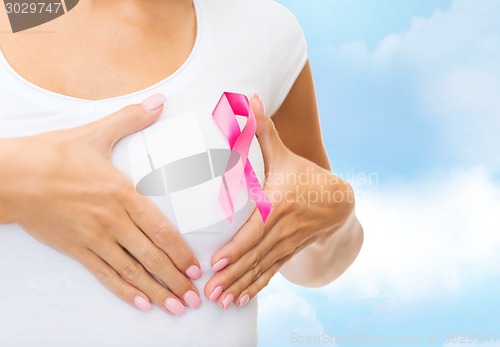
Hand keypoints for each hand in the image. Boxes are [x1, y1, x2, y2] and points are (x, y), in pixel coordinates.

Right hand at [0, 94, 202, 314]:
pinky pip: (104, 275)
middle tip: (195, 298)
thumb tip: (161, 100)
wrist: (12, 175)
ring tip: (176, 307)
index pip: (161, 230)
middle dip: (176, 279)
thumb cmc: (55, 154)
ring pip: (131, 272)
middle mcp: (112, 221)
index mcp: (123, 194)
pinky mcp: (76, 249)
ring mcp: (93, 238)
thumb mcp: (97, 132)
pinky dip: (124, 292)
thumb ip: (133, 118)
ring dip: (157, 291)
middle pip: (151, 256)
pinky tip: (141, 304)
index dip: (180, 252)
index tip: (197, 268)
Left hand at [204, 95, 353, 308]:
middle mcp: (282, 229)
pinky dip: (254, 289)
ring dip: (239, 287)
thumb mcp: (284, 154)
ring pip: (260, 269)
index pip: (255, 230)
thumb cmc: (304, 176)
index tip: (216, 262)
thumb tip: (248, 98)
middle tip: (208, 292)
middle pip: (254, 256)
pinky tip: (239, 302)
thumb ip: (262, 130)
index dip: (236, 248)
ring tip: (220, 302)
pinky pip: (269, 274)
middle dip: (231, 276)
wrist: (338, 202)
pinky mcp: (287, 254)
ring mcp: (286, 245)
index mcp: (279, 205)